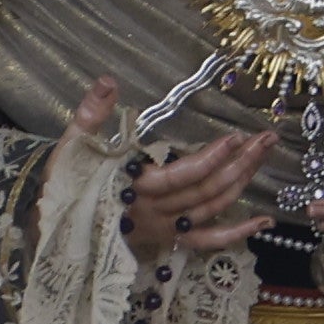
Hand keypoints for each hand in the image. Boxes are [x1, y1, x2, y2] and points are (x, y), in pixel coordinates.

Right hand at [69, 77, 283, 260]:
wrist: (55, 232)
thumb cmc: (66, 186)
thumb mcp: (72, 147)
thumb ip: (91, 114)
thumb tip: (108, 80)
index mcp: (136, 188)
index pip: (182, 174)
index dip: (211, 157)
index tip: (236, 137)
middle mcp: (156, 213)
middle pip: (207, 190)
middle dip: (241, 163)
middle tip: (268, 139)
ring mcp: (165, 230)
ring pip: (212, 210)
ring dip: (242, 184)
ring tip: (265, 156)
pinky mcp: (168, 243)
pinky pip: (207, 242)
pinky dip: (236, 234)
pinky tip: (263, 222)